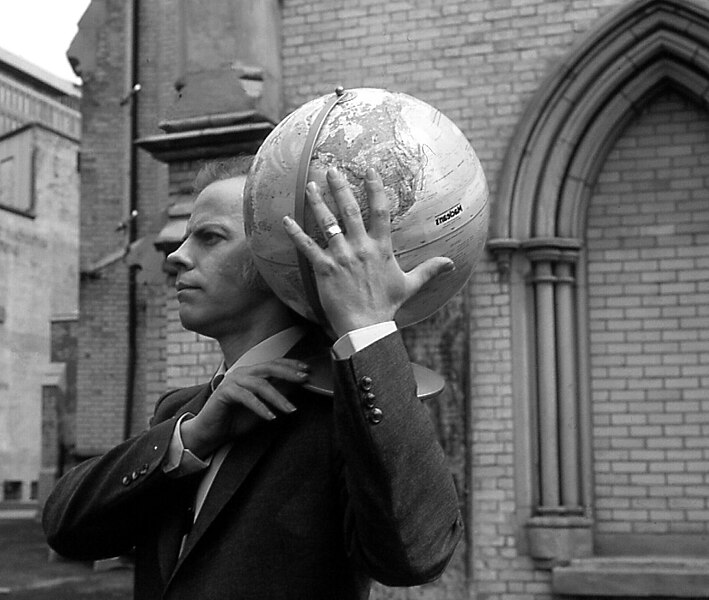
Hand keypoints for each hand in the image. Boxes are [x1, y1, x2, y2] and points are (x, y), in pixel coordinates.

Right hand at [180, 358, 309, 457]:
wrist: (211, 432)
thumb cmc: (237, 419)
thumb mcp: (264, 407)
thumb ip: (277, 396)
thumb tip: (298, 387)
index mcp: (252, 373)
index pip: (274, 363)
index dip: (292, 364)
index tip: (308, 370)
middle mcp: (242, 373)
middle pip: (269, 367)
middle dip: (289, 373)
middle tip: (304, 379)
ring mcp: (233, 380)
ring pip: (261, 384)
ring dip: (278, 397)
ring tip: (291, 410)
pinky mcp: (224, 392)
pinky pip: (247, 397)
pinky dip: (260, 407)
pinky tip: (271, 417)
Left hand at [283, 168, 454, 336]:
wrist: (366, 328)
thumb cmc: (386, 306)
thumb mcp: (410, 285)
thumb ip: (429, 270)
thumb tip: (452, 264)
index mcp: (381, 248)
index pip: (380, 211)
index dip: (375, 188)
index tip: (369, 170)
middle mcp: (361, 247)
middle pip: (350, 210)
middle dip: (340, 188)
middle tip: (332, 170)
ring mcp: (342, 257)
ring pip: (328, 223)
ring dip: (317, 202)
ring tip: (310, 185)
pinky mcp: (325, 269)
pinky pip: (308, 247)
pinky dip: (295, 233)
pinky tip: (285, 220)